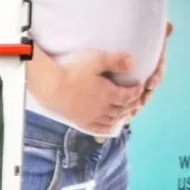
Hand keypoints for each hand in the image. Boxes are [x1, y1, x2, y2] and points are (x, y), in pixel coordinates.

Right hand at [28, 46, 142, 135]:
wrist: (49, 86)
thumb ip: (115, 61)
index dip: (136, 91)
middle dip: (132, 104)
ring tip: (125, 111)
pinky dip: (107, 128)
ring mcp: (91, 117)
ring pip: (112, 120)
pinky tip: (110, 125)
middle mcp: (102, 109)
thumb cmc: (72, 71)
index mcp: (108, 94)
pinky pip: (98, 128)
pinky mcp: (80, 121)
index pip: (128, 96)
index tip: (139, 86)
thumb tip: (133, 62)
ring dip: (121, 116)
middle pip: (122, 110)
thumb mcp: (95, 60)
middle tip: (136, 99)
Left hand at [127, 21, 173, 121]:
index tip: (151, 82)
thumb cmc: (120, 36)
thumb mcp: (133, 34)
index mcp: (149, 60)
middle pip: (149, 87)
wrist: (99, 48)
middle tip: (142, 101)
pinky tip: (124, 117)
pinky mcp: (121, 90)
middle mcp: (143, 72)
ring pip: (139, 97)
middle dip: (146, 96)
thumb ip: (152, 31)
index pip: (158, 69)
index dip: (156, 76)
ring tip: (132, 112)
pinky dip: (127, 110)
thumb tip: (170, 25)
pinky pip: (126, 103)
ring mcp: (133, 83)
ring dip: (137, 106)